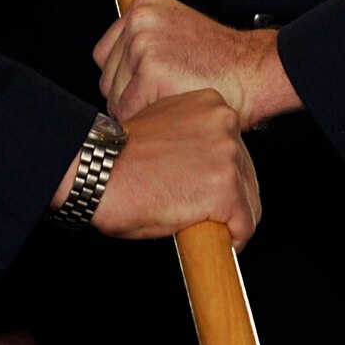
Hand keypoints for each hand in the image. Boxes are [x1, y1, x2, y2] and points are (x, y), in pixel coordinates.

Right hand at [89, 89, 259, 249]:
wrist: (96, 170)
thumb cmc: (118, 157)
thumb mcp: (163, 129)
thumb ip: (191, 138)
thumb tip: (203, 167)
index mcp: (210, 103)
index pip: (235, 149)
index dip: (222, 178)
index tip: (206, 192)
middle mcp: (225, 122)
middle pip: (246, 175)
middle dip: (227, 201)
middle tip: (198, 215)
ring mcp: (227, 155)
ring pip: (248, 203)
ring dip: (225, 220)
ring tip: (196, 226)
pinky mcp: (225, 189)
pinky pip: (243, 226)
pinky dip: (229, 241)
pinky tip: (204, 240)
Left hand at [93, 0, 297, 127]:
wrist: (255, 71)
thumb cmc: (222, 62)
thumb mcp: (177, 35)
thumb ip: (144, 45)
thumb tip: (115, 77)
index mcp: (144, 7)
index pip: (107, 55)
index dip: (124, 79)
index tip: (143, 90)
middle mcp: (139, 20)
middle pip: (107, 77)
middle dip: (129, 97)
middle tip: (160, 102)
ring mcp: (143, 44)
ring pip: (115, 97)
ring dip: (138, 111)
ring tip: (169, 107)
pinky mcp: (150, 71)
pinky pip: (130, 112)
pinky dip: (148, 122)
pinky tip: (171, 115)